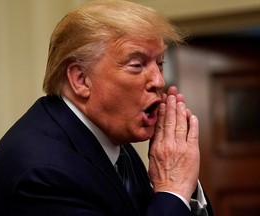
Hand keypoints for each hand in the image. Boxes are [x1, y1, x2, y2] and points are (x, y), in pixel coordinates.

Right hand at [148, 86, 199, 201]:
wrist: (172, 191)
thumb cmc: (161, 178)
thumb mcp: (151, 159)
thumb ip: (154, 144)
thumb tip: (156, 131)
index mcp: (157, 146)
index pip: (159, 123)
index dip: (161, 110)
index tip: (162, 101)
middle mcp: (168, 144)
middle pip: (169, 120)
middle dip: (171, 104)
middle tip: (172, 93)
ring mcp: (181, 147)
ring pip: (180, 123)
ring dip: (181, 110)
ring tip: (180, 99)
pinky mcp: (192, 151)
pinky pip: (193, 133)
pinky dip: (192, 123)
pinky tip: (191, 114)